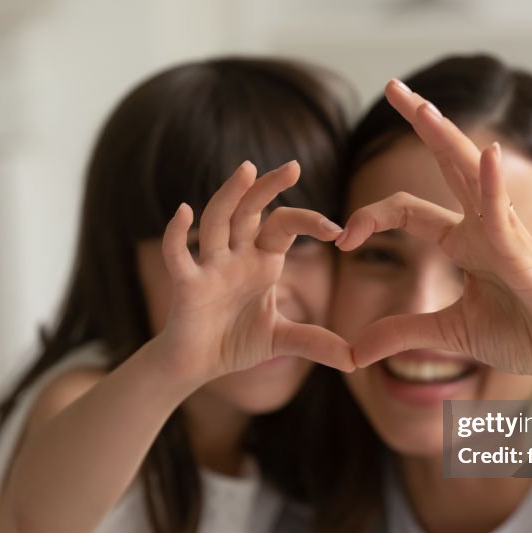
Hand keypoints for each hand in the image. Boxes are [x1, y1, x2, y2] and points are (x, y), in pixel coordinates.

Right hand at [158, 160, 354, 381]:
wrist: (197, 366)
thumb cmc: (235, 343)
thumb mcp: (282, 341)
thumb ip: (315, 342)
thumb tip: (355, 360)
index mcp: (261, 261)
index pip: (284, 226)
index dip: (308, 222)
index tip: (337, 230)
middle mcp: (235, 255)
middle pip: (250, 210)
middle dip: (269, 188)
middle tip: (293, 166)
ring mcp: (209, 266)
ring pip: (217, 221)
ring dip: (230, 195)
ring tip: (247, 169)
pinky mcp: (186, 284)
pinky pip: (177, 254)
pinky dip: (176, 233)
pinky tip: (183, 211)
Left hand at [337, 80, 531, 399]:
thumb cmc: (524, 335)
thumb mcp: (449, 333)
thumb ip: (402, 332)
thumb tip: (355, 351)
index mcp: (465, 242)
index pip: (408, 209)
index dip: (368, 217)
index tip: (341, 240)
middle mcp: (484, 227)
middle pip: (446, 164)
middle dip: (420, 124)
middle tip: (391, 84)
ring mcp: (506, 236)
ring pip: (473, 176)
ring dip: (448, 139)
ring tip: (421, 106)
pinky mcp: (525, 258)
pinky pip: (504, 218)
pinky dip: (495, 187)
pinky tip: (489, 155)